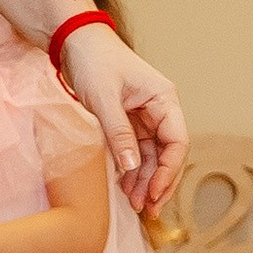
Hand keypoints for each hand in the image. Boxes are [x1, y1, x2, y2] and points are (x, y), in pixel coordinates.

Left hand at [61, 28, 185, 217]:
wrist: (74, 42)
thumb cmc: (93, 61)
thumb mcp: (103, 98)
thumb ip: (118, 132)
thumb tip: (132, 168)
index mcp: (164, 100)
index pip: (177, 142)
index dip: (169, 170)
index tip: (155, 192)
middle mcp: (160, 110)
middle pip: (167, 154)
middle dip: (158, 183)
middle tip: (146, 209)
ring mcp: (145, 117)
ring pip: (151, 156)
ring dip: (144, 180)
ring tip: (134, 205)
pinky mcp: (129, 122)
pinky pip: (135, 151)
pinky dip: (131, 170)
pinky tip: (125, 187)